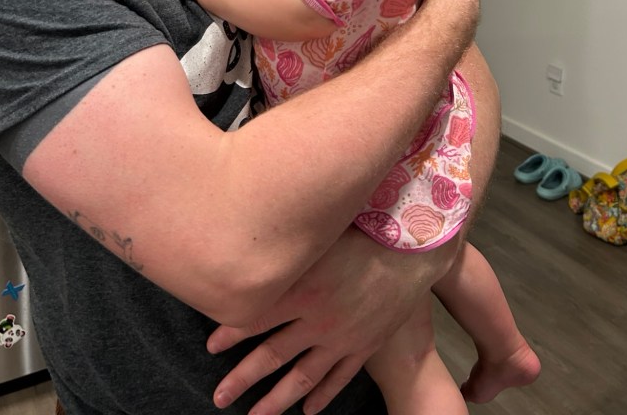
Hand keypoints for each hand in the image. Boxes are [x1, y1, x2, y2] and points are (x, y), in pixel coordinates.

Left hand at [206, 227, 455, 414]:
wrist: (415, 250)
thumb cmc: (365, 230)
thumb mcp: (322, 236)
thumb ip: (291, 248)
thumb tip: (257, 242)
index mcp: (304, 287)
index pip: (257, 316)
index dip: (231, 332)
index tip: (211, 347)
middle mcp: (318, 319)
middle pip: (272, 355)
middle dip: (242, 378)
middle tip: (218, 397)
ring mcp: (343, 338)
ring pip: (302, 377)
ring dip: (275, 400)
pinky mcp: (365, 346)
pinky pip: (339, 377)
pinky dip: (322, 396)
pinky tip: (307, 411)